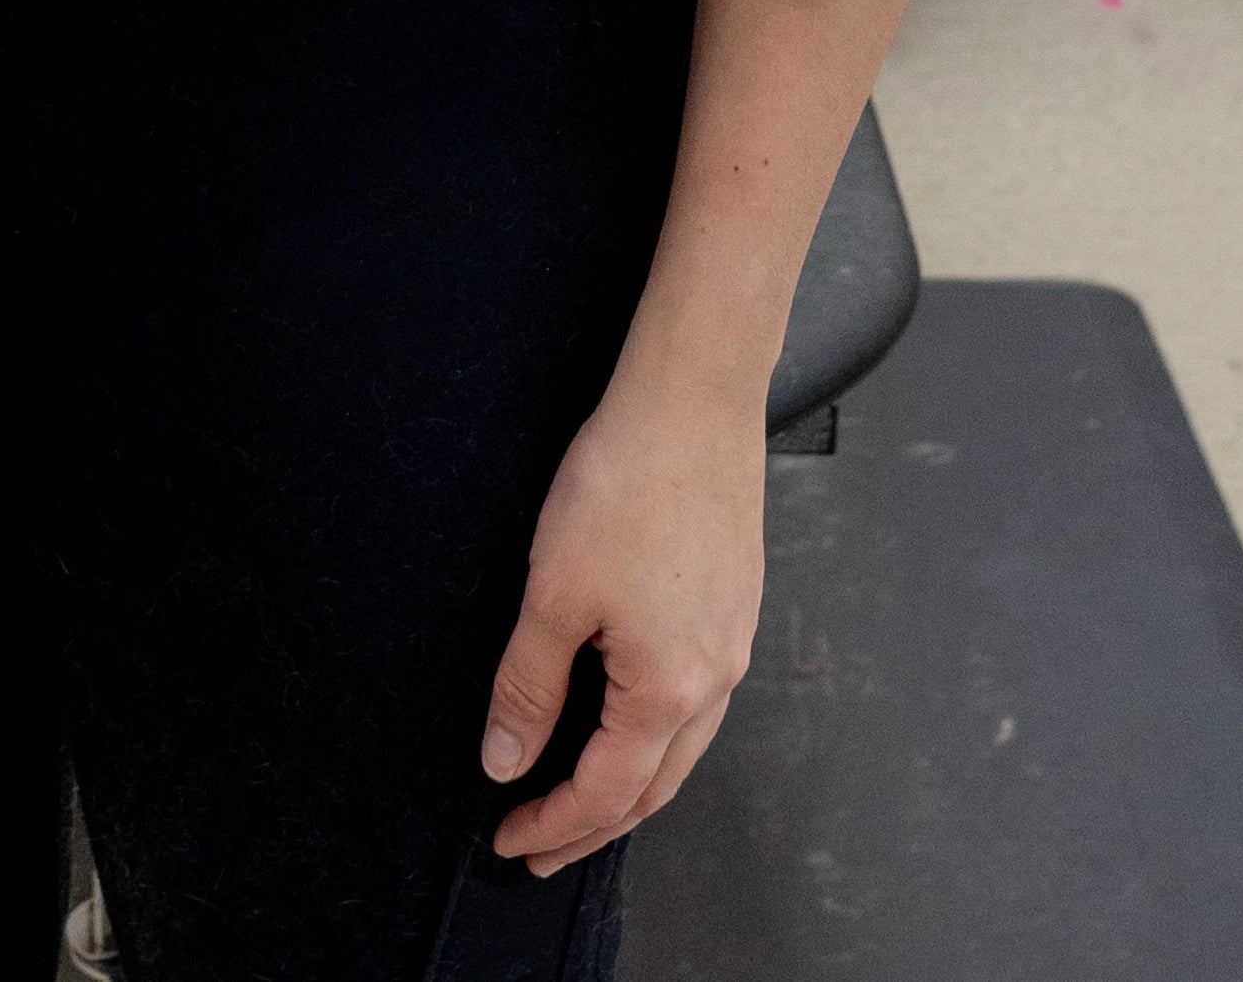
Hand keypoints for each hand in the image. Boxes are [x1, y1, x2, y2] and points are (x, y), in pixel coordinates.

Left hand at [479, 367, 761, 877]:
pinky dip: (657, 733)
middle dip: (594, 824)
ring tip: (581, 798)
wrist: (691, 399)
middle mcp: (716, 677)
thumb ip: (528, 686)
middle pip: (655, 786)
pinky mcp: (735, 600)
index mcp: (670, 689)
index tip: (509, 840)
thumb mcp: (554, 593)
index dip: (554, 824)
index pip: (606, 792)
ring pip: (682, 746)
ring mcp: (734, 639)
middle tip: (541, 844)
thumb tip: (507, 760)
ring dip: (630, 784)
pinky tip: (629, 716)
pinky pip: (698, 698)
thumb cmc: (624, 484)